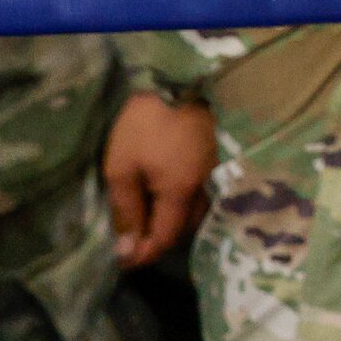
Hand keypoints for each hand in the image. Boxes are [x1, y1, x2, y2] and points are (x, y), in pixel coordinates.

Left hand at [103, 92, 215, 269]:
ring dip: (174, 221)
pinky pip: (204, 193)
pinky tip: (172, 194)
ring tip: (151, 216)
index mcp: (179, 194)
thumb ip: (125, 210)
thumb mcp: (122, 167)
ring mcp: (216, 173)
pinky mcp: (220, 158)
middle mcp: (204, 190)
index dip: (141, 255)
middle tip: (132, 239)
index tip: (120, 260)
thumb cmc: (147, 124)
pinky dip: (186, 202)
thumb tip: (126, 250)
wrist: (183, 80)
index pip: (163, 240)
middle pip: (183, 229)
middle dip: (158, 239)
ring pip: (197, 212)